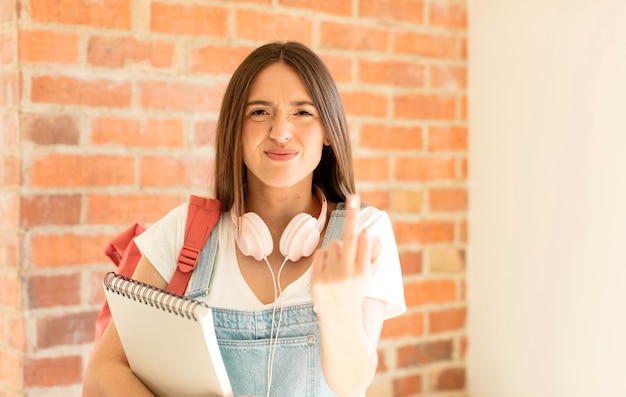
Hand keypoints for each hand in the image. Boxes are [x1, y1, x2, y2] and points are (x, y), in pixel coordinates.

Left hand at [311, 195, 380, 322]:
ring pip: (334, 244)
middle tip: (354, 196)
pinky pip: (321, 253)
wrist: (341, 321)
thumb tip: (369, 235)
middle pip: (350, 236)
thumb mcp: (370, 278)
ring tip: (340, 267)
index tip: (362, 219)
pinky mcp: (316, 279)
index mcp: (364, 271)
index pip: (363, 241)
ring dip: (337, 249)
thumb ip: (372, 256)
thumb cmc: (357, 294)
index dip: (362, 234)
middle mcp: (348, 273)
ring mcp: (331, 276)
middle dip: (353, 215)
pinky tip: (329, 271)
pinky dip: (325, 258)